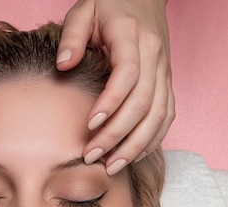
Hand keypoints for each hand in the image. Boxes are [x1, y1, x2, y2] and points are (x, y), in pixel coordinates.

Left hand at [56, 0, 174, 174]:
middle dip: (117, 135)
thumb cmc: (108, 6)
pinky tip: (132, 156)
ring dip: (135, 145)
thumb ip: (72, 35)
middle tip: (92, 156)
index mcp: (132, 35)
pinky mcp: (168, 83)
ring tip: (111, 166)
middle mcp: (154, 54)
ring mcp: (165, 70)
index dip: (110, 102)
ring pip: (159, 115)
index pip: (128, 74)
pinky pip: (167, 116)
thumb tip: (64, 64)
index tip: (89, 124)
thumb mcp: (84, 9)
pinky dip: (152, 140)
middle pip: (143, 103)